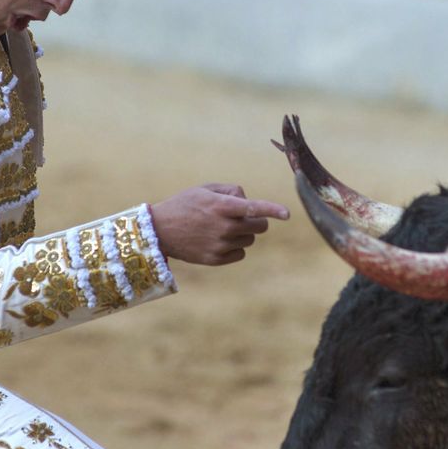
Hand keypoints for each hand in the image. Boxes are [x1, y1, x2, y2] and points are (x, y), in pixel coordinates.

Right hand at [149, 183, 289, 265]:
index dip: (273, 210)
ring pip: (250, 240)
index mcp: (222, 206)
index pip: (255, 207)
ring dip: (243, 233)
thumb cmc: (185, 205)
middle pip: (260, 226)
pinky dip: (235, 247)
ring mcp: (220, 245)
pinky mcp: (216, 259)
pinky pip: (240, 254)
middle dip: (257, 221)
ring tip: (222, 228)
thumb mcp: (205, 189)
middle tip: (243, 217)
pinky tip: (218, 241)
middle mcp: (224, 227)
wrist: (159, 231)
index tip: (287, 214)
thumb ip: (232, 191)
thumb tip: (249, 202)